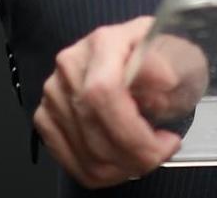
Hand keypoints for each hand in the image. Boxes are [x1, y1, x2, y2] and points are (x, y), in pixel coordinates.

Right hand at [37, 15, 194, 187]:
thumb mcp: (171, 47)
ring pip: (85, 153)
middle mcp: (70, 67)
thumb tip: (166, 80)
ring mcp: (53, 95)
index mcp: (103, 43)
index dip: (133, 130)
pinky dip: (103, 173)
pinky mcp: (45, 118)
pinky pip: (71, 162)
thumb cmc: (152, 51)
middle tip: (163, 153)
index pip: (103, 93)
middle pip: (94, 128)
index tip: (167, 140)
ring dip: (123, 167)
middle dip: (135, 155)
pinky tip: (125, 162)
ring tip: (147, 157)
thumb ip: (168, 62)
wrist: (128, 52)